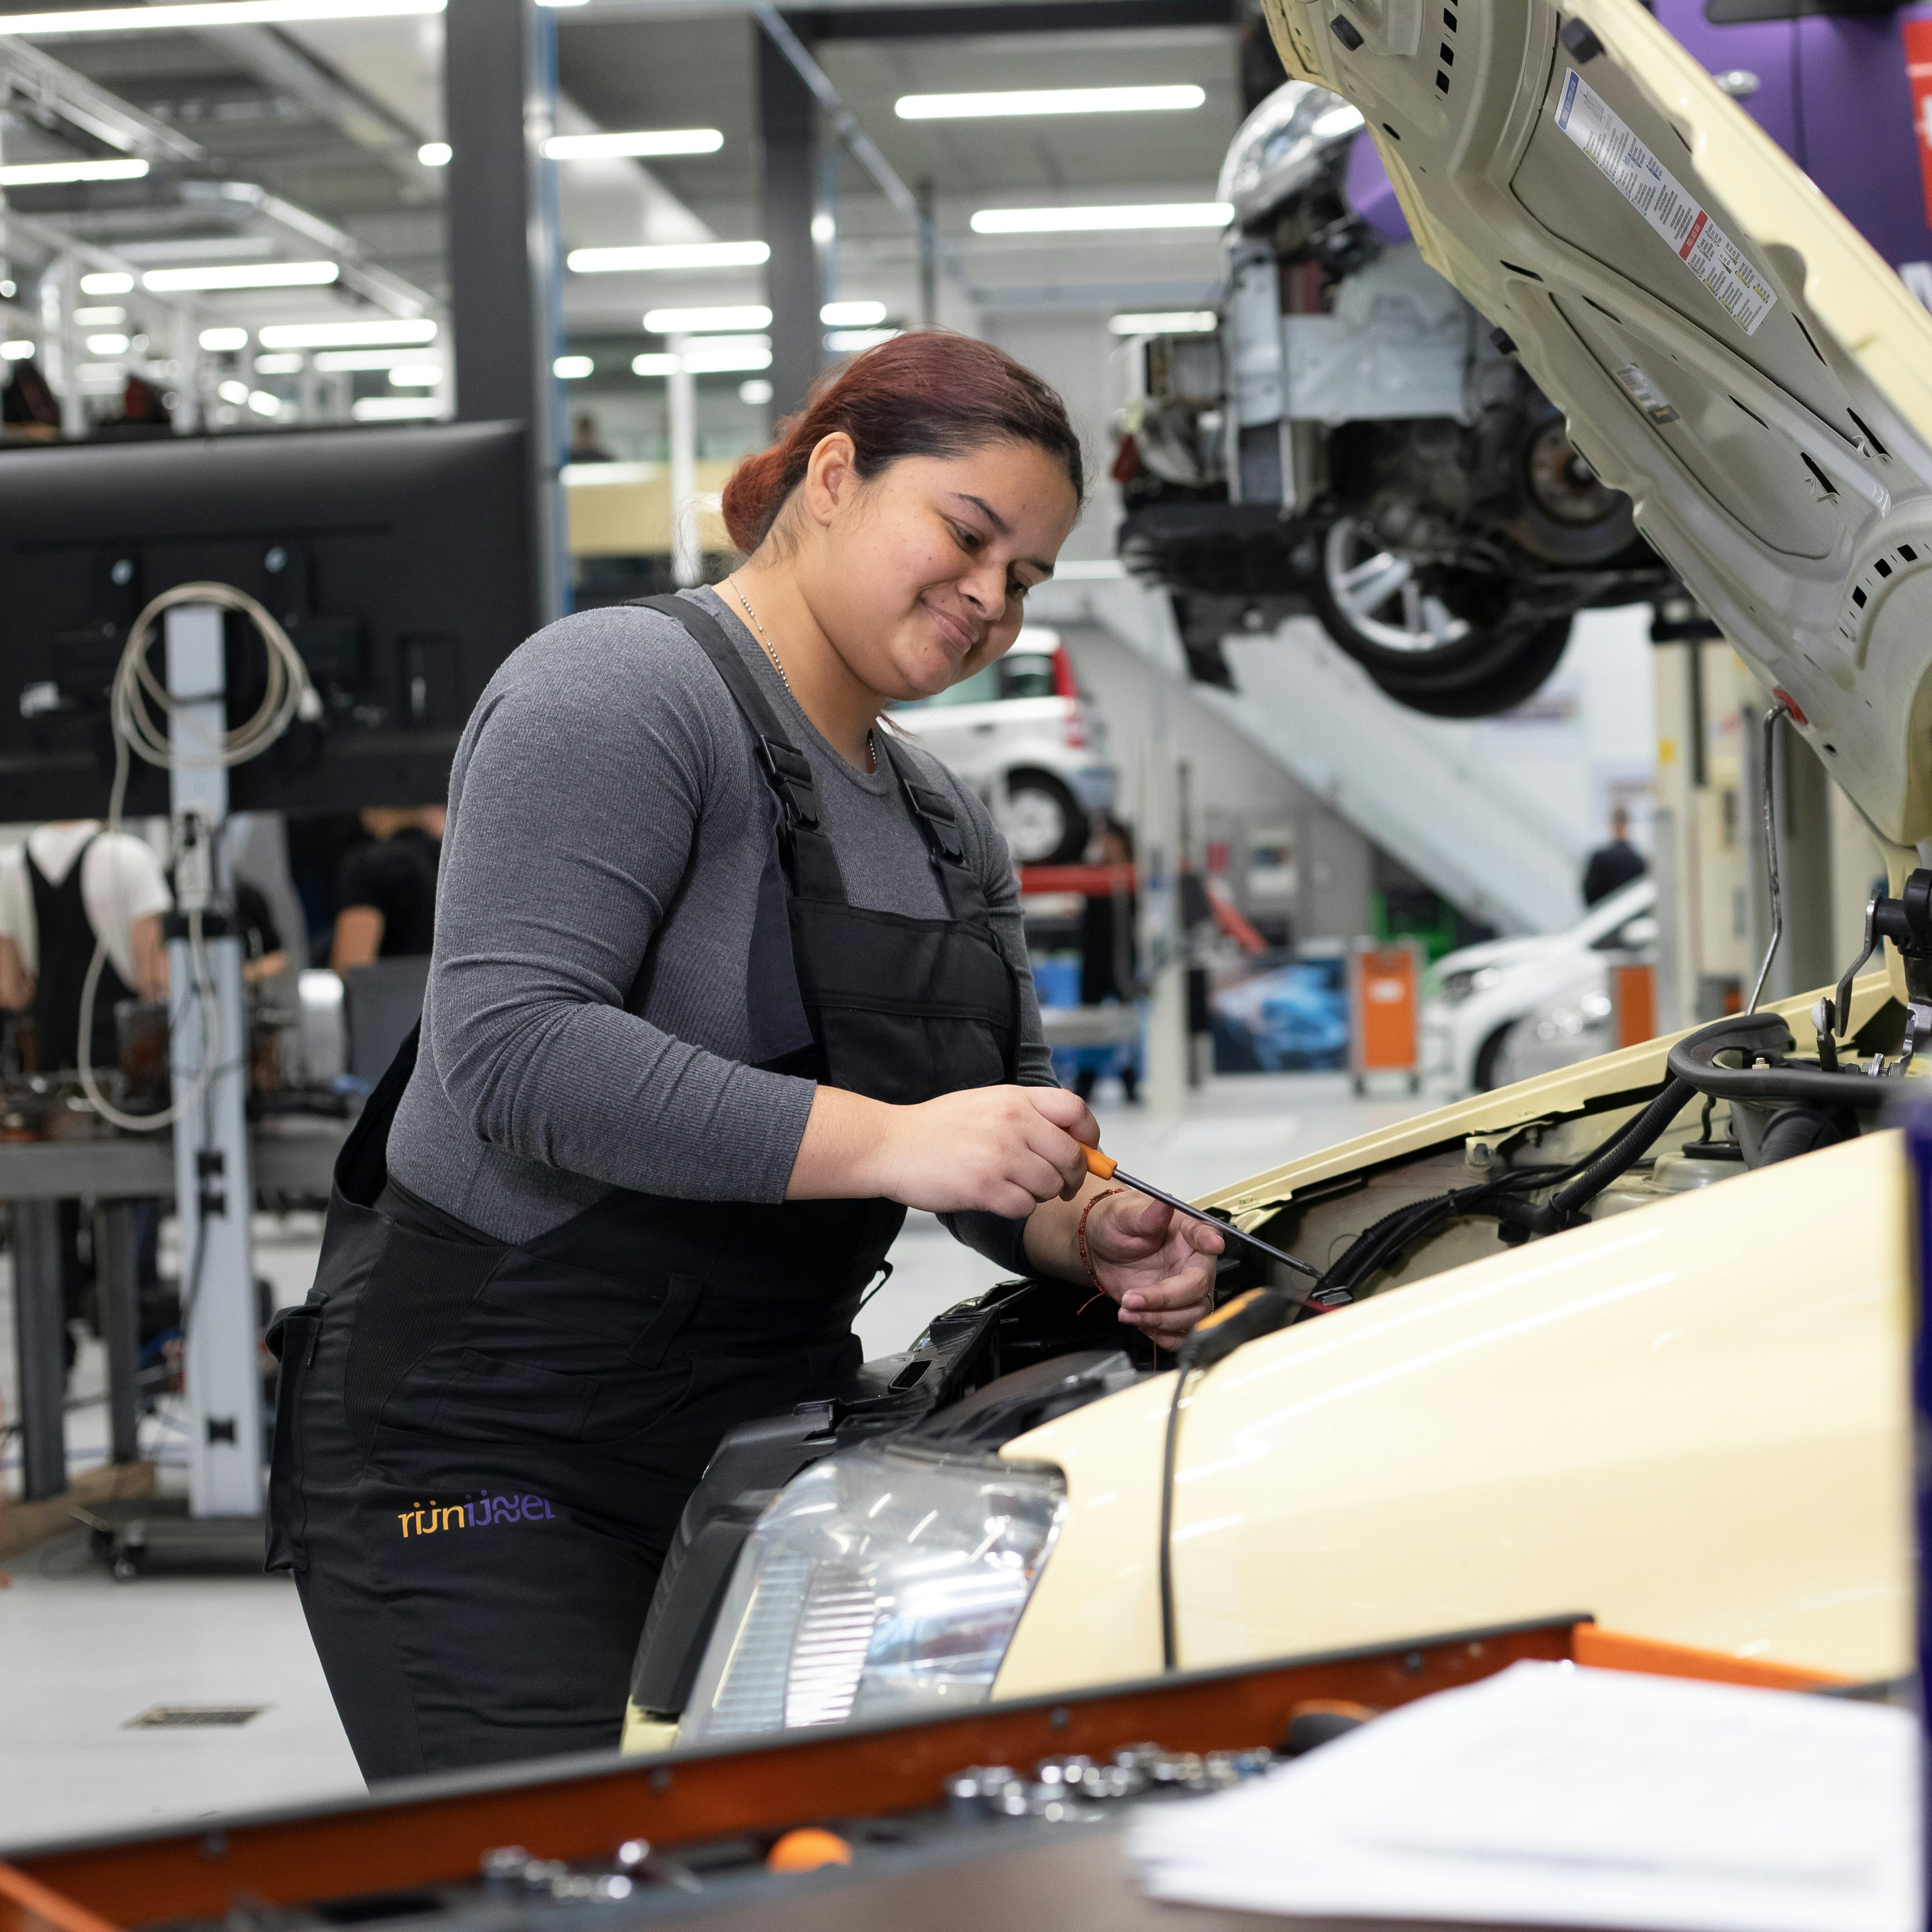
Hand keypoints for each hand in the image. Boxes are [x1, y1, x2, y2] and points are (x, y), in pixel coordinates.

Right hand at [790, 1083, 1098, 1217]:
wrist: (891, 1145)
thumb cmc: (936, 1128)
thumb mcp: (986, 1103)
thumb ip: (1027, 1115)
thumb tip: (1072, 1140)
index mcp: (1015, 1098)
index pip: (1075, 1110)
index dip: (1089, 1135)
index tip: (1086, 1150)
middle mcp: (1013, 1123)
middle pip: (1071, 1157)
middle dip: (1071, 1178)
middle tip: (1059, 1185)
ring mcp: (1000, 1155)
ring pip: (1050, 1186)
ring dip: (1039, 1194)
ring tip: (1013, 1187)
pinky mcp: (985, 1186)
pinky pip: (1025, 1208)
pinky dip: (1016, 1209)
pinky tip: (996, 1198)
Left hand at [1085, 1190, 1219, 1351]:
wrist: (1101, 1250)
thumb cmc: (1117, 1224)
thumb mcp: (1124, 1214)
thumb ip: (1145, 1215)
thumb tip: (1163, 1204)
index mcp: (1188, 1234)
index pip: (1206, 1235)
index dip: (1210, 1241)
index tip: (1213, 1244)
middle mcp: (1194, 1264)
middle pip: (1199, 1289)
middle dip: (1166, 1301)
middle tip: (1131, 1299)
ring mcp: (1186, 1291)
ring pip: (1193, 1317)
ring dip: (1161, 1321)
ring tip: (1127, 1313)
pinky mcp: (1173, 1312)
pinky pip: (1182, 1334)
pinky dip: (1162, 1336)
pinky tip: (1139, 1323)